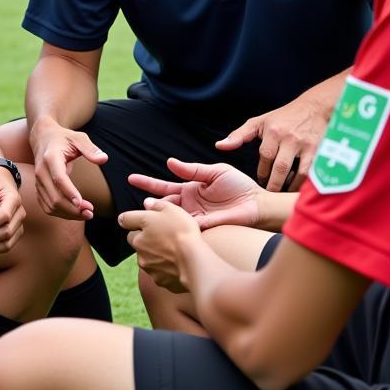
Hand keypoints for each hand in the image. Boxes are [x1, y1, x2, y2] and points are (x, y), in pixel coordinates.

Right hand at [29, 116, 104, 219]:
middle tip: (91, 212)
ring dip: (68, 214)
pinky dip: (60, 214)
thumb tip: (104, 159)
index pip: (59, 179)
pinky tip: (75, 213)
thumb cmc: (63, 138)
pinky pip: (47, 206)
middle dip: (73, 209)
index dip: (70, 193)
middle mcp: (41, 171)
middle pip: (55, 197)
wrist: (42, 137)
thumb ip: (91, 149)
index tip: (83, 204)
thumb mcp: (78, 138)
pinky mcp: (38, 188)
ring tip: (86, 214)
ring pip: (50, 205)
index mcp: (51, 158)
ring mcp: (38, 181)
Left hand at [118, 198, 200, 292]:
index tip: (137, 219)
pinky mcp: (158, 280)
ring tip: (172, 251)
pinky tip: (178, 265)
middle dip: (144, 238)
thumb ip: (156, 205)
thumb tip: (147, 203)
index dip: (132, 219)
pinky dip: (164, 269)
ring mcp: (148, 266)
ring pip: (145, 257)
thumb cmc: (183, 232)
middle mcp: (139, 248)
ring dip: (154, 254)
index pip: (125, 221)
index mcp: (139, 229)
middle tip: (161, 236)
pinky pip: (158, 272)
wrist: (194, 262)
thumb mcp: (171, 210)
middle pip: (135, 241)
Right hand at [128, 158, 263, 230]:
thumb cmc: (239, 186)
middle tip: (144, 203)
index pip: (163, 186)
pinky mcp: (204, 227)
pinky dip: (176, 225)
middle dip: (151, 203)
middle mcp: (189, 204)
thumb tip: (170, 162)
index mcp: (190, 189)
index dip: (147, 183)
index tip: (131, 178)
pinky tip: (168, 224)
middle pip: (163, 203)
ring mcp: (194, 217)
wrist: (257, 204)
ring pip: (171, 217)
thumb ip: (192, 169)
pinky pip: (186, 227)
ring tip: (151, 211)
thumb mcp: (215, 171)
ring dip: (161, 215)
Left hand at [216, 89, 332, 191]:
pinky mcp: (322, 151)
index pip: (265, 157)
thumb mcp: (259, 123)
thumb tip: (219, 146)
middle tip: (271, 195)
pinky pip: (315, 172)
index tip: (261, 182)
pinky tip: (301, 188)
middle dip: (275, 185)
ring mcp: (308, 145)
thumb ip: (239, 135)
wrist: (315, 108)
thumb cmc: (282, 118)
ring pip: (300, 173)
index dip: (262, 173)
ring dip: (292, 187)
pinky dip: (307, 183)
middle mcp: (290, 138)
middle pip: (281, 167)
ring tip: (285, 195)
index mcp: (274, 132)